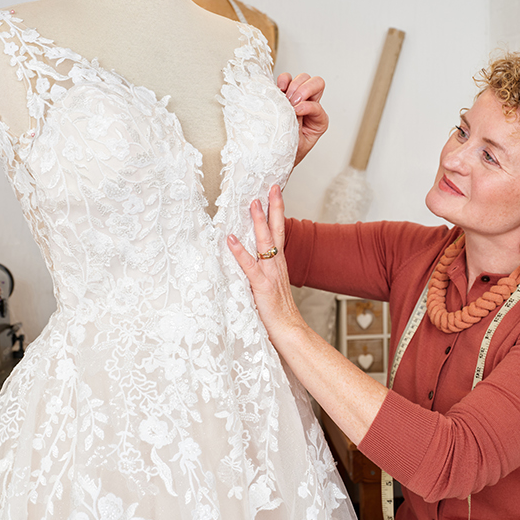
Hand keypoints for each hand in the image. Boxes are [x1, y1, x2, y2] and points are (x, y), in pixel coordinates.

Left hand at [226, 185, 303, 339]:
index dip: (277, 213)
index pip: (279, 233)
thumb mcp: (269, 287)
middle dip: (274, 207)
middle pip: (277, 230)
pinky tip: (230, 239)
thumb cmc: (277, 313)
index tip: (274, 193)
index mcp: (277, 264)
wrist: (290, 332)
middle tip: (271, 186)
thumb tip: (249, 260)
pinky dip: (239, 251)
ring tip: (253, 202)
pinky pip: (249, 266)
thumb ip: (261, 272)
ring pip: (265, 242)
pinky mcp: (262, 286)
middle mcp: (276, 265)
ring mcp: (270, 274)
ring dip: (258, 221)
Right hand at [276, 72, 327, 166]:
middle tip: (292, 101)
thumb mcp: (297, 144)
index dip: (307, 106)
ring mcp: (296, 99)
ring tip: (286, 97)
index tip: (295, 112)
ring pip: (304, 78)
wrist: (271, 157)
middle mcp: (309, 106)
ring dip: (295, 85)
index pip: (318, 106)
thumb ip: (298, 125)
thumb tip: (293, 108)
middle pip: (317, 84)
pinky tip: (279, 87)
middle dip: (305, 90)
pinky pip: (286, 79)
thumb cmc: (286, 153)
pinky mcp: (283, 95)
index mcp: (318, 120)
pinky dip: (283, 80)